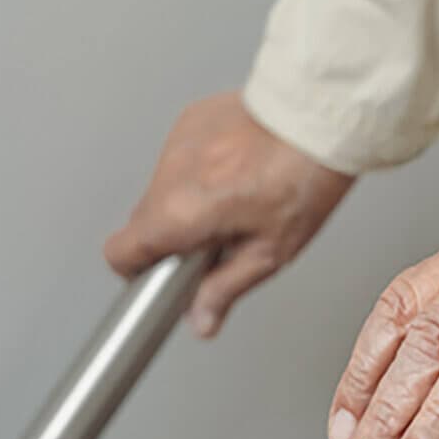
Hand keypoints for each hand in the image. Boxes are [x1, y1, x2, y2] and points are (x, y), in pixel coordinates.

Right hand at [105, 92, 353, 336]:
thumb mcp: (270, 251)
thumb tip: (202, 320)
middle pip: (144, 219)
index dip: (137, 269)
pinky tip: (237, 167)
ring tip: (236, 199)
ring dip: (187, 199)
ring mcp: (177, 140)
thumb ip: (225, 288)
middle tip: (217, 237)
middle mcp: (169, 173)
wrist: (319, 118)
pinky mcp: (191, 118)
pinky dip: (201, 167)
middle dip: (173, 235)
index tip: (163, 272)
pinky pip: (182, 154)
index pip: (120, 251)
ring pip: (164, 186)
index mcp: (180, 212)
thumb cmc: (304, 178)